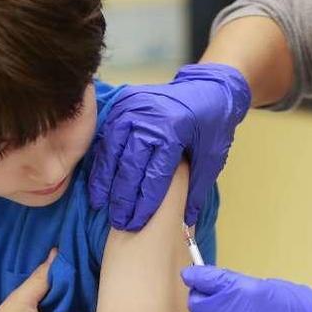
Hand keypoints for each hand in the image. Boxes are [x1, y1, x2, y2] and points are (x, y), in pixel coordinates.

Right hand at [88, 63, 250, 230]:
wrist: (207, 88)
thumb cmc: (212, 123)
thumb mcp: (212, 156)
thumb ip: (196, 189)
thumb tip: (185, 223)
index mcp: (174, 129)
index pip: (154, 174)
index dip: (145, 202)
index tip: (137, 223)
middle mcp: (149, 116)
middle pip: (129, 165)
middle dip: (123, 197)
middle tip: (120, 221)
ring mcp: (132, 107)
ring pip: (112, 152)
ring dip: (106, 181)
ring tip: (101, 205)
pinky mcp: (123, 104)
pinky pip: (107, 137)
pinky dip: (102, 161)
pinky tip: (99, 182)